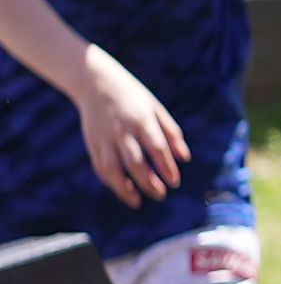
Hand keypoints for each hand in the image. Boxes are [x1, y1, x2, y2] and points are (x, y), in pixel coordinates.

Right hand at [77, 48, 185, 204]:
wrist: (95, 82)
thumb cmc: (133, 95)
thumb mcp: (156, 108)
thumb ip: (172, 132)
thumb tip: (185, 158)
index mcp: (142, 120)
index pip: (157, 149)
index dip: (166, 168)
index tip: (174, 182)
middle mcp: (122, 130)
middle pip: (135, 163)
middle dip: (149, 183)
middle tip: (161, 195)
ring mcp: (104, 137)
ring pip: (113, 169)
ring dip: (124, 188)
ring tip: (138, 201)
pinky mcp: (91, 142)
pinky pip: (100, 166)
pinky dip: (110, 180)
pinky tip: (122, 188)